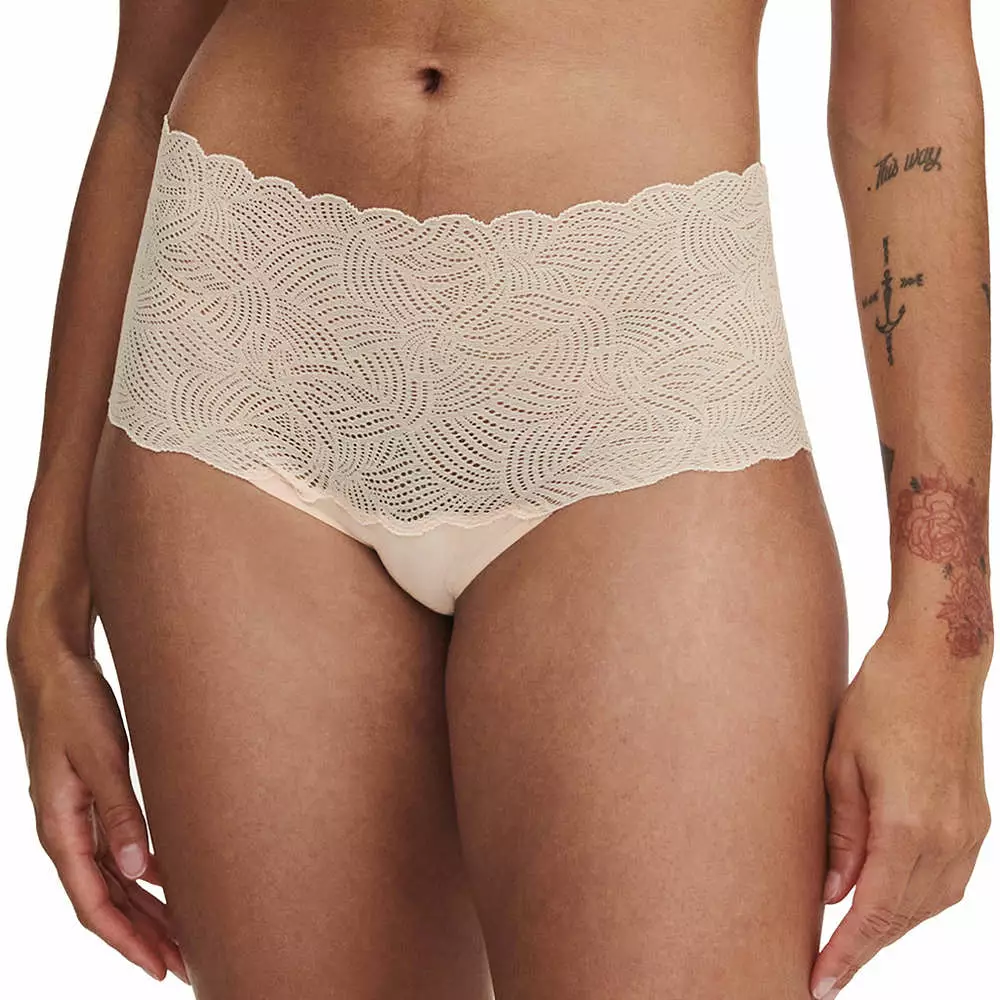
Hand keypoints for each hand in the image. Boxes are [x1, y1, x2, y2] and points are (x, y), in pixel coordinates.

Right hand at [7, 636, 189, 984]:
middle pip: (107, 901)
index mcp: (60, 829)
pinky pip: (115, 852)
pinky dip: (142, 874)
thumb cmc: (74, 705)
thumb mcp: (102, 757)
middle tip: (187, 965)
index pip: (95, 904)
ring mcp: (75, 818)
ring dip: (147, 910)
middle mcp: (65, 832)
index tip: (161, 968)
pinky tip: (169, 882)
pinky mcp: (90, 799)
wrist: (54, 665)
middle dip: (144, 937)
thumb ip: (121, 813)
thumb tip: (141, 871)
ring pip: (113, 880)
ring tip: (184, 936)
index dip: (128, 941)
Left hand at [809, 624, 991, 998]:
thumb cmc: (878, 704)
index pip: (872, 915)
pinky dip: (916, 899)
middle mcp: (947, 840)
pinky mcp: (977, 820)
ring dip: (892, 926)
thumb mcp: (840, 764)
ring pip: (929, 905)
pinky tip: (891, 899)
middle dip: (864, 948)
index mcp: (907, 828)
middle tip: (826, 968)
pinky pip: (948, 880)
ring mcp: (969, 832)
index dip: (845, 955)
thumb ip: (842, 835)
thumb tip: (835, 893)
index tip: (819, 984)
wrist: (936, 665)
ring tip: (851, 940)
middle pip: (902, 918)